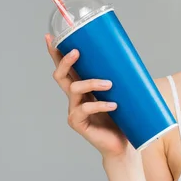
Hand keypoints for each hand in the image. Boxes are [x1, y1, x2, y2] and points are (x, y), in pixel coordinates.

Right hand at [46, 34, 129, 158]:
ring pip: (74, 89)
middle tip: (77, 52)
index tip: (50, 37)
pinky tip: (113, 105)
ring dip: (92, 82)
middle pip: (61, 75)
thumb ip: (121, 78)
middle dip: (66, 61)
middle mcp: (75, 97)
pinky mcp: (78, 123)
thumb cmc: (123, 116)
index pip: (66, 68)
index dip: (56, 53)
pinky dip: (100, 105)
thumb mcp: (122, 93)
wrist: (123, 143)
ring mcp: (75, 110)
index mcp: (83, 87)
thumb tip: (130, 56)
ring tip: (109, 84)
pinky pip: (85, 109)